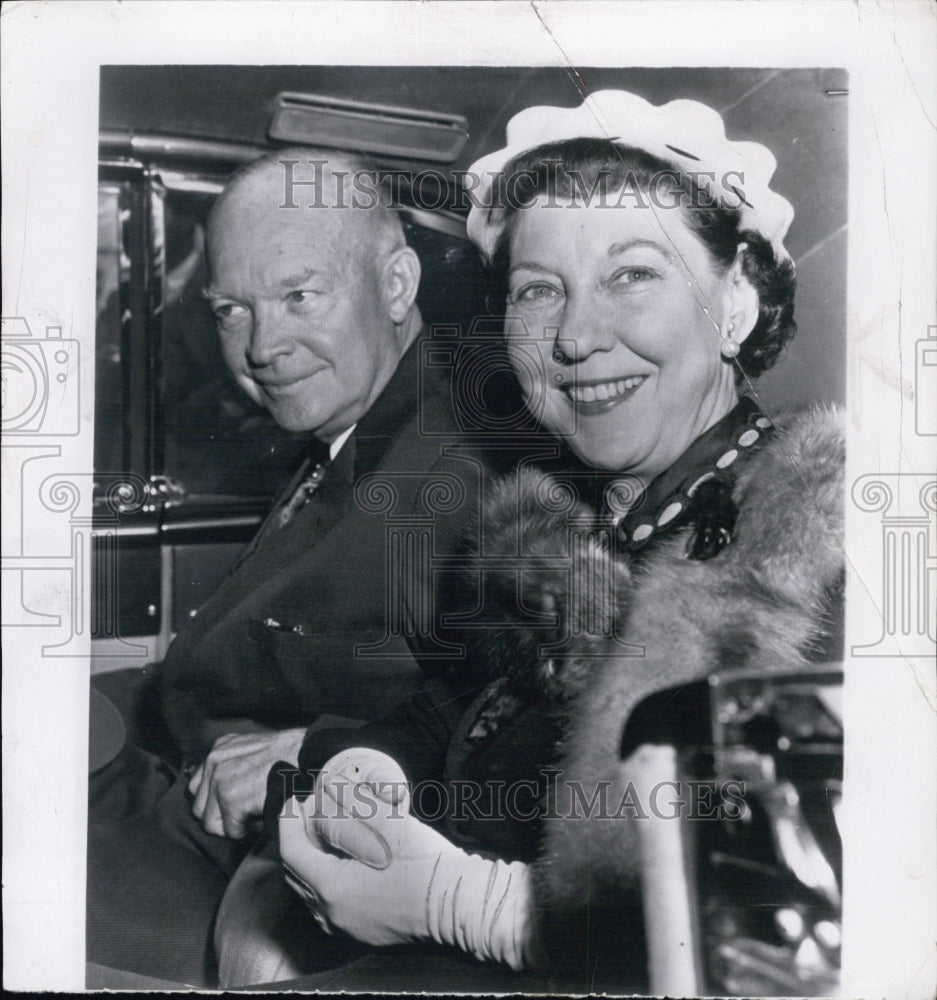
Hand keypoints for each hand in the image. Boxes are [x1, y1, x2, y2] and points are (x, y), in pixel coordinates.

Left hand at [189, 728, 304, 838]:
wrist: (307, 758)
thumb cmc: (288, 756)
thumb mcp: (252, 750)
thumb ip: (232, 765)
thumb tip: (221, 794)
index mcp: (218, 749)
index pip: (197, 788)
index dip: (215, 802)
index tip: (234, 805)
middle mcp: (214, 761)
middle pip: (199, 809)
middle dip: (221, 816)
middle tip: (245, 812)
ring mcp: (220, 780)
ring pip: (210, 824)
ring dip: (232, 825)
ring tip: (253, 814)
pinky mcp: (231, 799)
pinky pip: (230, 831)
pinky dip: (246, 830)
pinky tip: (260, 815)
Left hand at [278, 748, 531, 967]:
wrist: (459, 904)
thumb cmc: (424, 863)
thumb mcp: (384, 824)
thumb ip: (348, 806)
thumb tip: (325, 794)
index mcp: (332, 889)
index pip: (292, 852)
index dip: (289, 822)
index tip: (295, 799)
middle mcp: (332, 915)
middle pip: (297, 874)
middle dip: (298, 838)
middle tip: (310, 811)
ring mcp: (348, 928)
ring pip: (310, 892)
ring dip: (310, 860)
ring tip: (324, 832)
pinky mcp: (364, 931)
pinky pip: (328, 905)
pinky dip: (325, 878)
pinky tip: (343, 861)